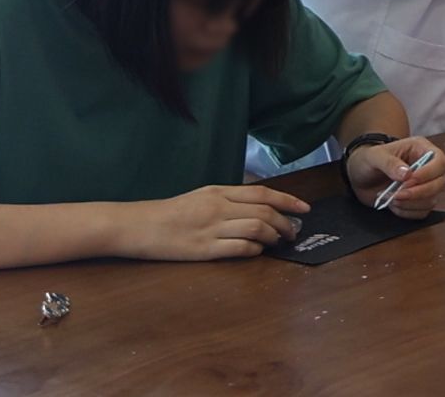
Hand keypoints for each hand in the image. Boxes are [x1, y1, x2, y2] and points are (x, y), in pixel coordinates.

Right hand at [127, 184, 308, 260]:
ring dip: (274, 236)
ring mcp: (212, 228)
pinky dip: (255, 250)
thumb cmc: (171, 212)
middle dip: (285, 222)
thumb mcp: (201, 196)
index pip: (262, 194)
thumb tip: (258, 207)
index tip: (305, 208)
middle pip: (264, 212)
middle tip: (293, 232)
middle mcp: (218, 207)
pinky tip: (257, 251)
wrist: (139, 226)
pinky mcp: (204, 249)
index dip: (288, 200)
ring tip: (278, 242)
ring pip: (256, 229)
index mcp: (218, 192)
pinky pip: (239, 248)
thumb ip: (228, 199)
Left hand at [346, 138, 444, 217]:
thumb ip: (389, 163)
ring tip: (391, 198)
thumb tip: (407, 174)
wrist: (359, 176)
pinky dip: (406, 212)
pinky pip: (421, 212)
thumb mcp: (374, 156)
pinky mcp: (418, 201)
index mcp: (421, 149)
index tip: (410, 180)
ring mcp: (424, 186)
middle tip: (398, 194)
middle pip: (440, 183)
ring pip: (431, 200)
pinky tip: (392, 205)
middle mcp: (427, 167)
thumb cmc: (368, 160)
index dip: (429, 173)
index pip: (440, 161)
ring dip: (410, 203)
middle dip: (419, 192)